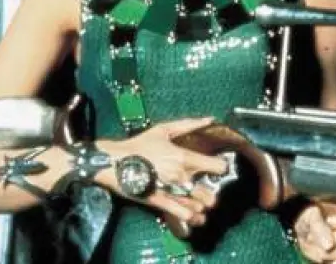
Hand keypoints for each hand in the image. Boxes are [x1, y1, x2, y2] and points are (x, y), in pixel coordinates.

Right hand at [94, 117, 229, 230]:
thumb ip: (189, 124)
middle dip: (211, 191)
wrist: (114, 162)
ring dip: (202, 205)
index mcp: (185, 158)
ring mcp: (172, 192)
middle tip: (207, 188)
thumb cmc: (139, 145)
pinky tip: (194, 216)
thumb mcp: (163, 129)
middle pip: (210, 192)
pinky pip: (182, 215)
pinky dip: (192, 217)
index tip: (217, 167)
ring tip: (199, 201)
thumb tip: (210, 119)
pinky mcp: (161, 203)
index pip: (218, 167)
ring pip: (199, 206)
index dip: (220, 168)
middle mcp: (182, 177)